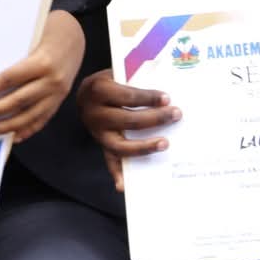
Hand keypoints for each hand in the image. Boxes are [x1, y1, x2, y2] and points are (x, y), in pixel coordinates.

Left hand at [0, 11, 84, 144]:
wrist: (73, 39)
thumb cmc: (45, 35)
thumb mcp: (29, 39)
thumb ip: (12, 57)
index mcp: (41, 62)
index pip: (9, 79)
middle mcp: (51, 80)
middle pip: (17, 100)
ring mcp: (57, 94)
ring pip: (29, 115)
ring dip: (8, 125)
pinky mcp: (60, 101)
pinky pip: (42, 120)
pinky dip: (27, 129)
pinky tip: (13, 136)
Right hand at [77, 70, 180, 191]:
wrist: (83, 94)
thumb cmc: (108, 82)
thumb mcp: (116, 73)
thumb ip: (135, 79)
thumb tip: (165, 87)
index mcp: (98, 90)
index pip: (128, 96)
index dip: (148, 97)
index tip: (167, 98)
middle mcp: (95, 114)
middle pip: (128, 120)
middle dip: (155, 118)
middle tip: (176, 115)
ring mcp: (97, 133)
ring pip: (120, 145)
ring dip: (144, 146)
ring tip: (165, 143)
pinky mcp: (101, 145)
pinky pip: (110, 161)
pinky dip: (117, 175)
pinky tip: (125, 186)